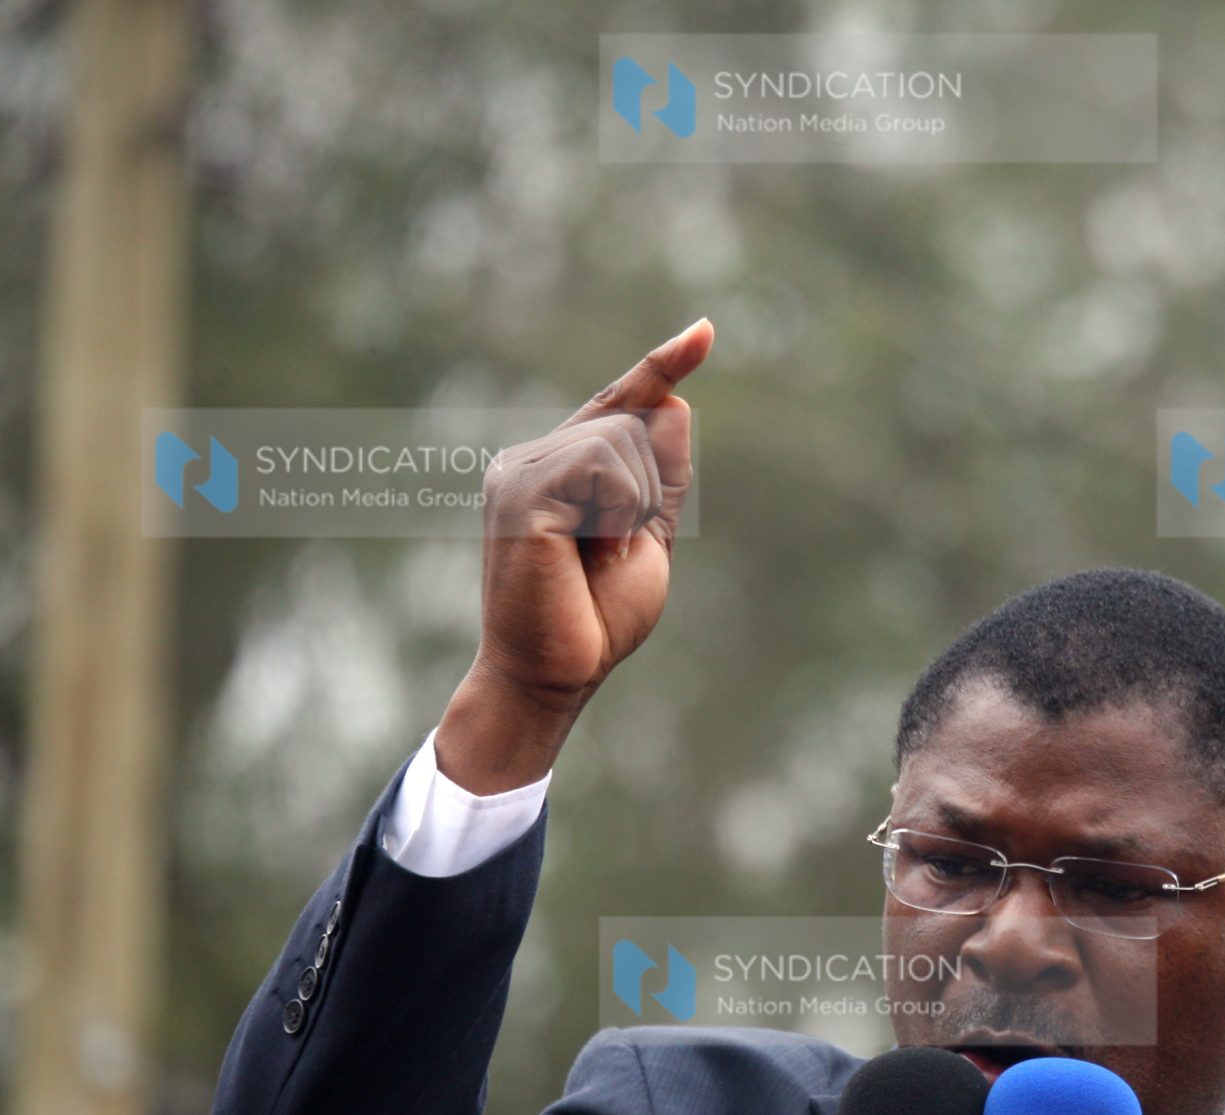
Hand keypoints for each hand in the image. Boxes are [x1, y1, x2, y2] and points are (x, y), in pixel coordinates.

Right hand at [437, 319, 713, 791]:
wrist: (556, 674)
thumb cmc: (596, 618)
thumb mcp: (647, 540)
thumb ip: (660, 479)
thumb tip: (675, 405)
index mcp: (559, 468)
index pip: (618, 405)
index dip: (662, 367)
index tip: (704, 331)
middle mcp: (531, 459)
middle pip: (630, 420)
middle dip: (646, 489)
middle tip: (610, 554)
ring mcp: (520, 471)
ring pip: (620, 439)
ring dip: (632, 506)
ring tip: (596, 556)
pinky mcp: (521, 491)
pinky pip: (602, 465)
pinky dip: (616, 511)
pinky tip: (587, 553)